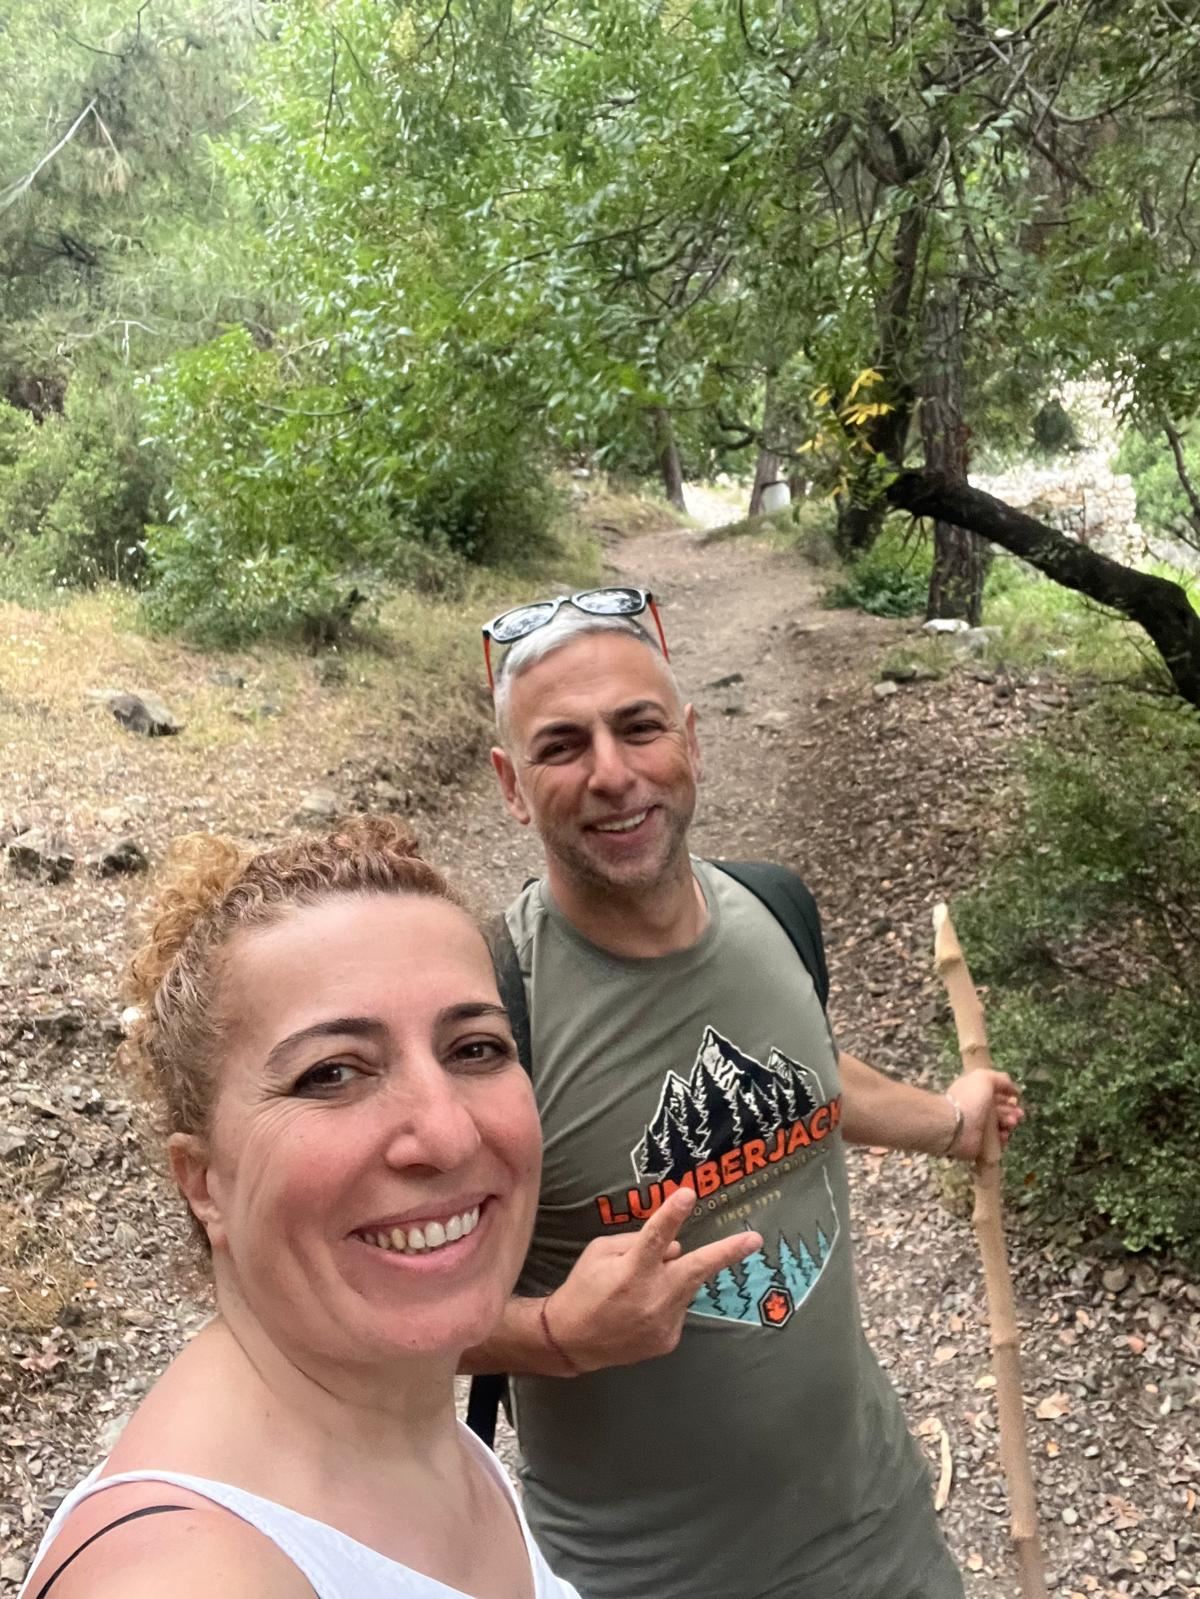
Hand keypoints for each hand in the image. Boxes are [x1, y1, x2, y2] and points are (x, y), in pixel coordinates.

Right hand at [544, 1188, 761, 1373]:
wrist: (571, 1342)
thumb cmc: (583, 1289)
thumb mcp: (599, 1252)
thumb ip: (637, 1243)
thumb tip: (673, 1246)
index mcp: (631, 1271)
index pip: (656, 1235)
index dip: (673, 1214)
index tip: (688, 1194)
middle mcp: (652, 1297)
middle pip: (697, 1268)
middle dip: (728, 1252)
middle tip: (754, 1239)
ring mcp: (663, 1322)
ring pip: (684, 1286)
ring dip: (673, 1279)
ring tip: (640, 1289)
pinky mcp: (668, 1339)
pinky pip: (676, 1308)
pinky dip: (665, 1300)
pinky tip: (641, 1310)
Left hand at [947, 1068, 1024, 1160]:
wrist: (955, 1126)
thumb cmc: (969, 1099)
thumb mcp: (984, 1078)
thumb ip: (1000, 1079)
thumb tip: (1014, 1089)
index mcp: (975, 1092)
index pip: (995, 1093)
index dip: (1007, 1095)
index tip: (1016, 1098)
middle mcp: (977, 1109)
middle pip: (1000, 1109)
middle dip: (1012, 1110)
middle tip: (1019, 1114)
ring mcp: (978, 1127)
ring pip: (1000, 1125)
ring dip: (1009, 1123)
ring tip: (1011, 1123)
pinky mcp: (980, 1144)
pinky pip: (996, 1141)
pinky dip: (1002, 1138)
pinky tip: (1003, 1134)